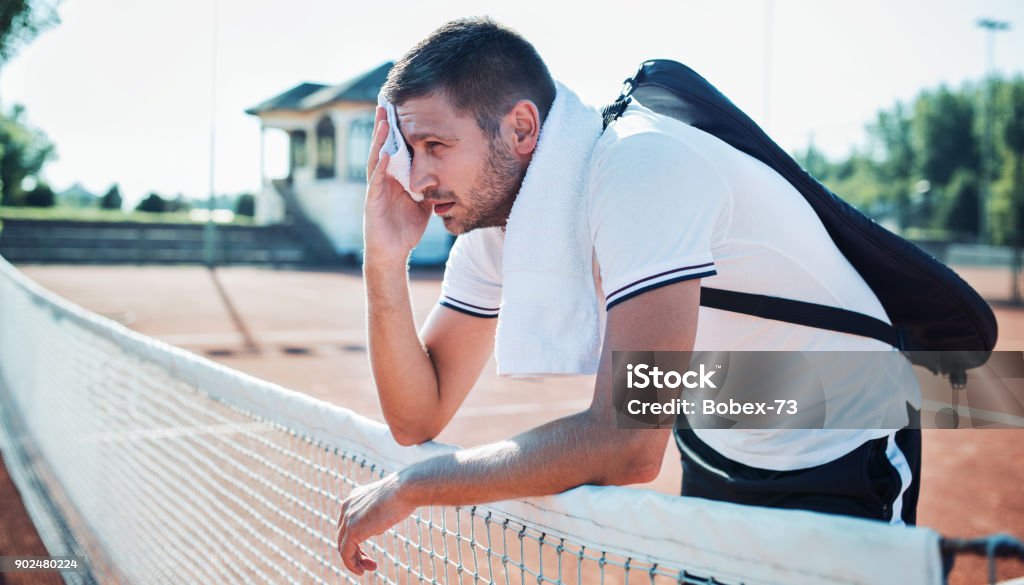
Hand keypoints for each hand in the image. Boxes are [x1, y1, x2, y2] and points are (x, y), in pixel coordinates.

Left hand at [335, 473, 415, 574]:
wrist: (405, 489)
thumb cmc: (404, 493)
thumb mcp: (386, 503)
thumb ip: (377, 515)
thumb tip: (375, 529)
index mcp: (354, 498)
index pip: (348, 524)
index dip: (357, 540)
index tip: (370, 550)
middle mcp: (347, 506)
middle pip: (343, 536)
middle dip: (357, 552)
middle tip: (371, 564)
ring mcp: (348, 518)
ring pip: (343, 546)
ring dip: (355, 561)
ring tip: (366, 570)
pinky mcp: (352, 530)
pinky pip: (345, 553)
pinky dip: (351, 564)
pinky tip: (361, 571)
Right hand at [363, 106, 431, 265]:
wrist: (393, 254)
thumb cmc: (405, 229)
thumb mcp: (424, 204)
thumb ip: (430, 187)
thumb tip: (447, 175)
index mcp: (393, 179)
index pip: (394, 150)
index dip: (395, 131)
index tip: (398, 109)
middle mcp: (382, 180)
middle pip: (382, 148)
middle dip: (382, 127)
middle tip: (384, 103)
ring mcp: (375, 190)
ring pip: (376, 159)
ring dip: (379, 140)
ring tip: (383, 121)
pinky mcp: (371, 202)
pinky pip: (375, 181)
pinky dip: (380, 167)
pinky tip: (385, 153)